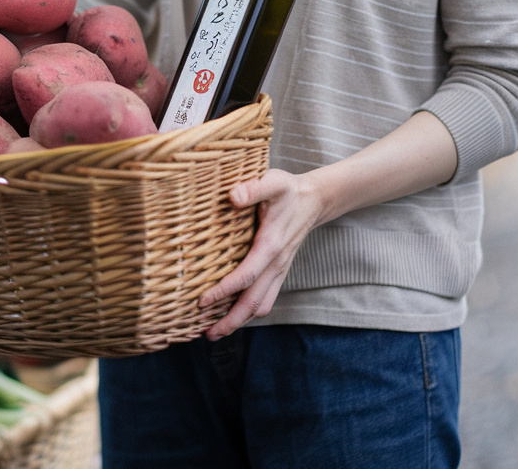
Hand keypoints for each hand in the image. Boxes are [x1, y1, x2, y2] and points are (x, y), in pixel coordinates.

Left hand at [199, 168, 325, 339]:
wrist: (315, 200)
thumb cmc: (288, 190)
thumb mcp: (273, 182)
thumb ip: (253, 189)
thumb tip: (233, 197)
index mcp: (271, 245)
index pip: (246, 276)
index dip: (224, 291)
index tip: (201, 301)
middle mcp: (276, 264)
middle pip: (254, 303)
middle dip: (231, 321)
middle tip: (206, 335)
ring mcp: (279, 271)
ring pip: (260, 305)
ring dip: (239, 321)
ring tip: (215, 332)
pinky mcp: (278, 272)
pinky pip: (265, 299)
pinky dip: (248, 312)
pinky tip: (231, 314)